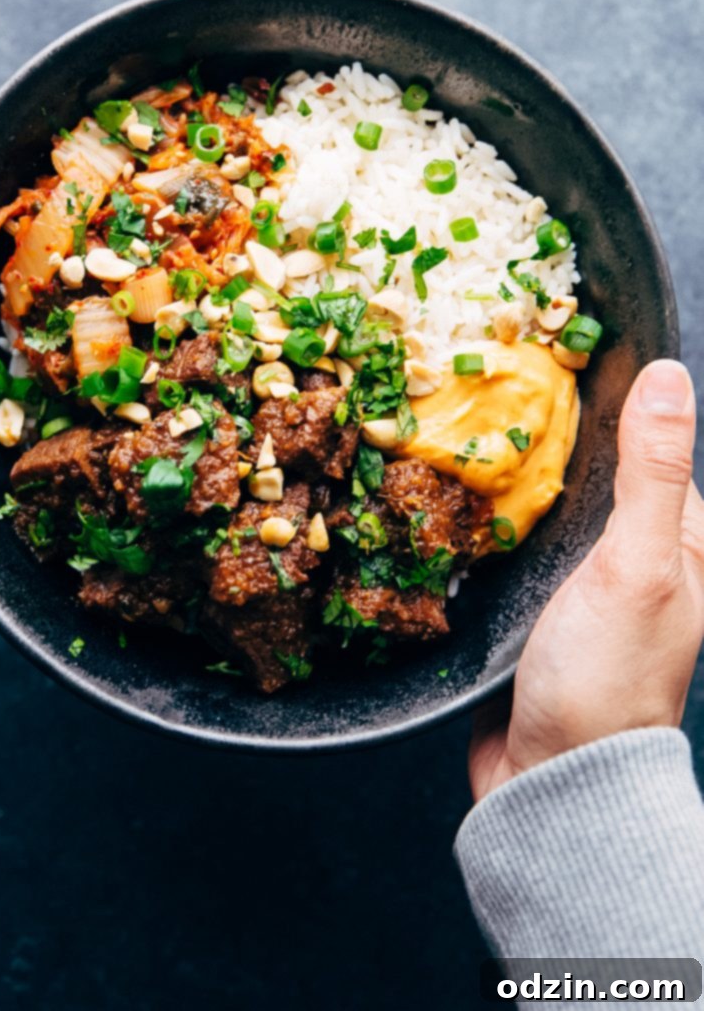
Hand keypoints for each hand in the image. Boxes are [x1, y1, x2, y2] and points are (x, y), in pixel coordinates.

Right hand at [469, 359, 703, 801]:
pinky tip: (458, 508)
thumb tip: (667, 374)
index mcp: (682, 544)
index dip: (605, 403)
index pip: (647, 449)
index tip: (550, 361)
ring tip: (463, 438)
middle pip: (590, 477)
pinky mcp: (536, 610)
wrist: (551, 780)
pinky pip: (516, 550)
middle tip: (487, 399)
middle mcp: (637, 561)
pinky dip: (493, 528)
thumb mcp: (639, 564)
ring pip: (546, 512)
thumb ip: (650, 472)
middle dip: (546, 443)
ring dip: (512, 484)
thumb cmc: (607, 678)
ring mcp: (584, 587)